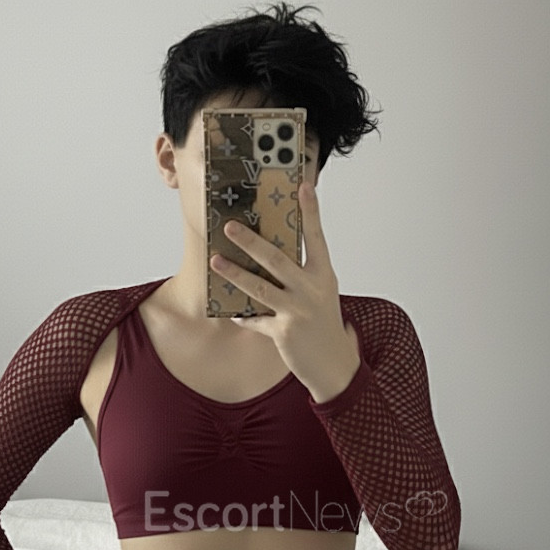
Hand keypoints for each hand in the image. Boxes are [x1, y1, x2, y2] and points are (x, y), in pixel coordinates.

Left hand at [209, 181, 360, 403]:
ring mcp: (297, 312)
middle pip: (277, 260)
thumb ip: (302, 273)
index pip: (316, 237)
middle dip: (251, 242)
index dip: (311, 211)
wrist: (333, 364)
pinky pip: (256, 320)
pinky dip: (243, 316)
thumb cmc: (323, 323)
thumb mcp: (320, 293)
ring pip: (259, 288)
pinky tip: (231, 311)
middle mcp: (311, 290)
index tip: (303, 186)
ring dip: (234, 274)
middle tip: (231, 226)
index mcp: (323, 275)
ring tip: (215, 261)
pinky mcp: (284, 333)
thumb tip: (271, 252)